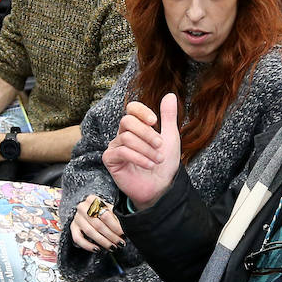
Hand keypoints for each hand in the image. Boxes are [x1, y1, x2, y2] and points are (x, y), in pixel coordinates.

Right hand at [71, 195, 124, 251]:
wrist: (90, 211)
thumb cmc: (103, 211)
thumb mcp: (110, 210)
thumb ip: (116, 217)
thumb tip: (125, 228)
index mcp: (92, 200)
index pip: (106, 215)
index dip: (115, 226)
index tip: (123, 234)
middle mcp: (82, 207)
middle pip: (98, 224)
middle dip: (111, 236)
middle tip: (120, 242)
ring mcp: (76, 217)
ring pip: (90, 232)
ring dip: (103, 242)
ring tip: (112, 247)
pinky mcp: (72, 227)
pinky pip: (78, 239)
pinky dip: (88, 246)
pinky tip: (97, 249)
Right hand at [102, 94, 180, 210]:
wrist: (161, 187)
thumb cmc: (165, 163)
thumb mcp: (170, 137)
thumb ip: (169, 117)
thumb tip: (170, 94)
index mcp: (136, 127)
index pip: (131, 109)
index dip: (141, 111)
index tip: (155, 121)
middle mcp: (123, 134)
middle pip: (127, 121)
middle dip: (147, 133)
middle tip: (160, 146)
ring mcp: (115, 147)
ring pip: (127, 138)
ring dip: (146, 150)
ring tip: (157, 160)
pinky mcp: (110, 160)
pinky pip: (121, 152)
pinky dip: (138, 158)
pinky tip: (149, 165)